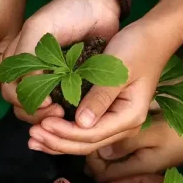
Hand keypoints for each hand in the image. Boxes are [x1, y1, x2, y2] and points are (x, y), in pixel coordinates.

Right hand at [1, 0, 120, 123]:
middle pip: (22, 106)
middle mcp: (29, 74)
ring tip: (66, 114)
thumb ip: (27, 56)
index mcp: (16, 61)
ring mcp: (48, 81)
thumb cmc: (65, 11)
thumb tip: (26, 88)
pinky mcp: (68, 85)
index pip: (10, 92)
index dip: (24, 101)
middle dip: (37, 113)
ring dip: (49, 116)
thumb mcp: (38, 28)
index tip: (47, 102)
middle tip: (58, 113)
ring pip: (39, 110)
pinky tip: (75, 113)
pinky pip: (60, 105)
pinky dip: (65, 113)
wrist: (97, 4)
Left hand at [27, 20, 172, 154]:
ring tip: (33, 140)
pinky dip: (63, 133)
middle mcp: (124, 126)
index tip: (41, 124)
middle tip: (31, 136)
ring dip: (57, 142)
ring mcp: (116, 123)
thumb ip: (100, 97)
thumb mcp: (117, 70)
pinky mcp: (107, 116)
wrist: (151, 37)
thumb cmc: (136, 48)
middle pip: (86, 144)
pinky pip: (83, 131)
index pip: (92, 134)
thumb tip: (81, 123)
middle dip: (57, 142)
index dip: (64, 132)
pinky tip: (46, 132)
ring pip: (83, 142)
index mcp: (129, 117)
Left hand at [86, 116, 182, 182]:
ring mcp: (135, 176)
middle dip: (90, 155)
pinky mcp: (138, 169)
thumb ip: (127, 143)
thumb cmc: (182, 136)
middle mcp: (132, 179)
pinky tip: (108, 137)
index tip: (90, 133)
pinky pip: (114, 165)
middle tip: (89, 132)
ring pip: (105, 170)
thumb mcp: (155, 132)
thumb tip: (100, 150)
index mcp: (135, 172)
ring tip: (97, 132)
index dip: (90, 155)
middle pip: (99, 174)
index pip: (100, 173)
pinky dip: (106, 153)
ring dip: (97, 154)